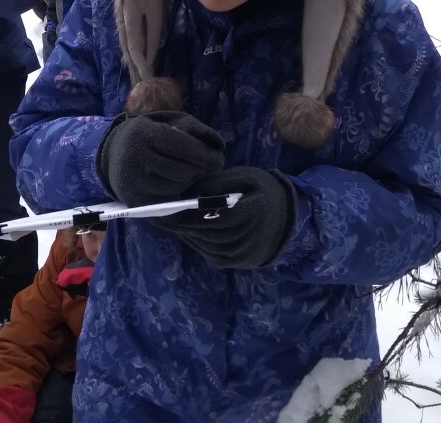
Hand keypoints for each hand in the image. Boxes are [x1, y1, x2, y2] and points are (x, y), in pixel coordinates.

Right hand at [95, 111, 224, 205]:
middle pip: (183, 170)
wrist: (113, 155)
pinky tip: (179, 181)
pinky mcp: (136, 200)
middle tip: (213, 166)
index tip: (220, 158)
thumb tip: (220, 144)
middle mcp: (135, 159)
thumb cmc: (149, 134)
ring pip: (178, 186)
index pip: (181, 146)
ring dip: (192, 180)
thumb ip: (195, 127)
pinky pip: (169, 199)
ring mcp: (134, 182)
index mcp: (143, 134)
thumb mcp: (168, 121)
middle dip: (203, 169)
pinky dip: (180, 192)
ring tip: (193, 171)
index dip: (204, 153)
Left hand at [154, 166, 296, 268]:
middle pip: (204, 232)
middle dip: (177, 224)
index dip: (185, 215)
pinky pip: (208, 251)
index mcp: (252, 213)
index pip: (212, 217)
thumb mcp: (243, 177)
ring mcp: (241, 254)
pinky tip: (182, 229)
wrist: (287, 217)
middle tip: (153, 215)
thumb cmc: (261, 190)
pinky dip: (193, 240)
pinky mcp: (235, 262)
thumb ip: (216, 185)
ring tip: (163, 221)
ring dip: (183, 232)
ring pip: (203, 243)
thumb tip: (185, 194)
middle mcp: (247, 238)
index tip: (162, 210)